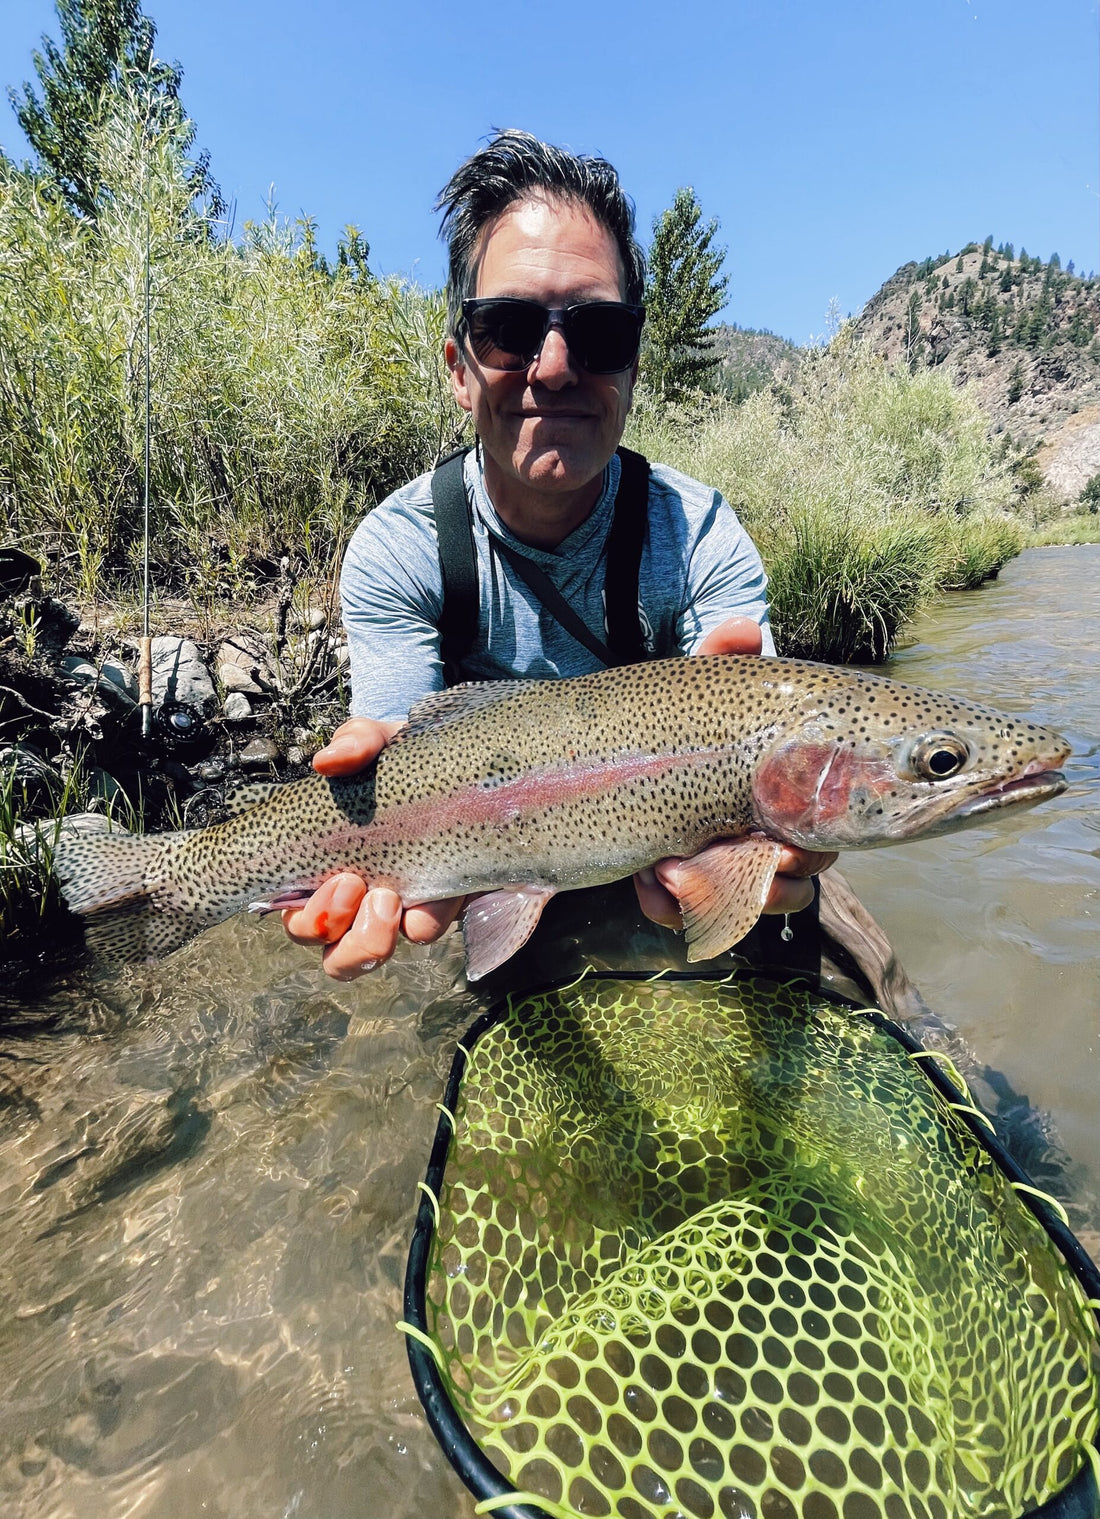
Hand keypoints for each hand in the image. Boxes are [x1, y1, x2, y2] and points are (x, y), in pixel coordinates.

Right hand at [281, 717, 464, 980]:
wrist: (472, 768)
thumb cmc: (407, 760)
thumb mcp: (381, 742)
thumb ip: (356, 743)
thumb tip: (328, 761)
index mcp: (327, 865)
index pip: (297, 914)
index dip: (308, 917)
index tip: (340, 880)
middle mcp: (356, 899)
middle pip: (327, 950)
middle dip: (336, 930)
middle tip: (357, 886)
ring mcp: (396, 910)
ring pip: (361, 958)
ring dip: (369, 942)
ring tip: (392, 901)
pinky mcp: (437, 910)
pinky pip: (421, 934)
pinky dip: (425, 921)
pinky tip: (437, 900)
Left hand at [633, 616, 837, 929]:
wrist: (600, 754)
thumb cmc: (674, 720)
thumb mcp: (698, 690)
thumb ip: (722, 659)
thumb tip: (743, 628)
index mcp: (780, 795)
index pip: (818, 836)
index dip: (808, 852)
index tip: (784, 851)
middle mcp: (757, 835)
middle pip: (792, 881)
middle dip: (769, 884)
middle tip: (742, 871)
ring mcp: (716, 864)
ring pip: (741, 905)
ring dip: (713, 896)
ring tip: (672, 874)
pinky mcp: (674, 885)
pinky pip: (685, 915)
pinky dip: (669, 905)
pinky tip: (647, 884)